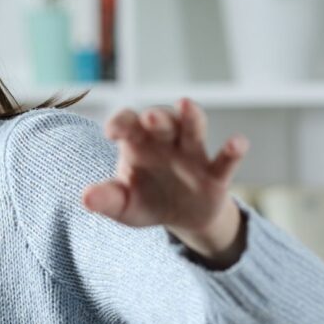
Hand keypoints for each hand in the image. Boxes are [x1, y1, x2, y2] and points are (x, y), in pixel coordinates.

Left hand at [82, 98, 249, 262]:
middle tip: (150, 118)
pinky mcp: (215, 175)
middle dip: (157, 118)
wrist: (182, 218)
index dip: (120, 122)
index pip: (127, 123)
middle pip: (162, 121)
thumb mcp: (123, 205)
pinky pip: (225, 160)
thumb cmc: (147, 202)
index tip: (111, 132)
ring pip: (193, 129)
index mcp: (138, 144)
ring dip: (191, 117)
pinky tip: (238, 142)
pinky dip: (232, 151)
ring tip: (187, 105)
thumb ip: (107, 199)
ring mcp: (192, 155)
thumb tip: (85, 198)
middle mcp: (165, 142)